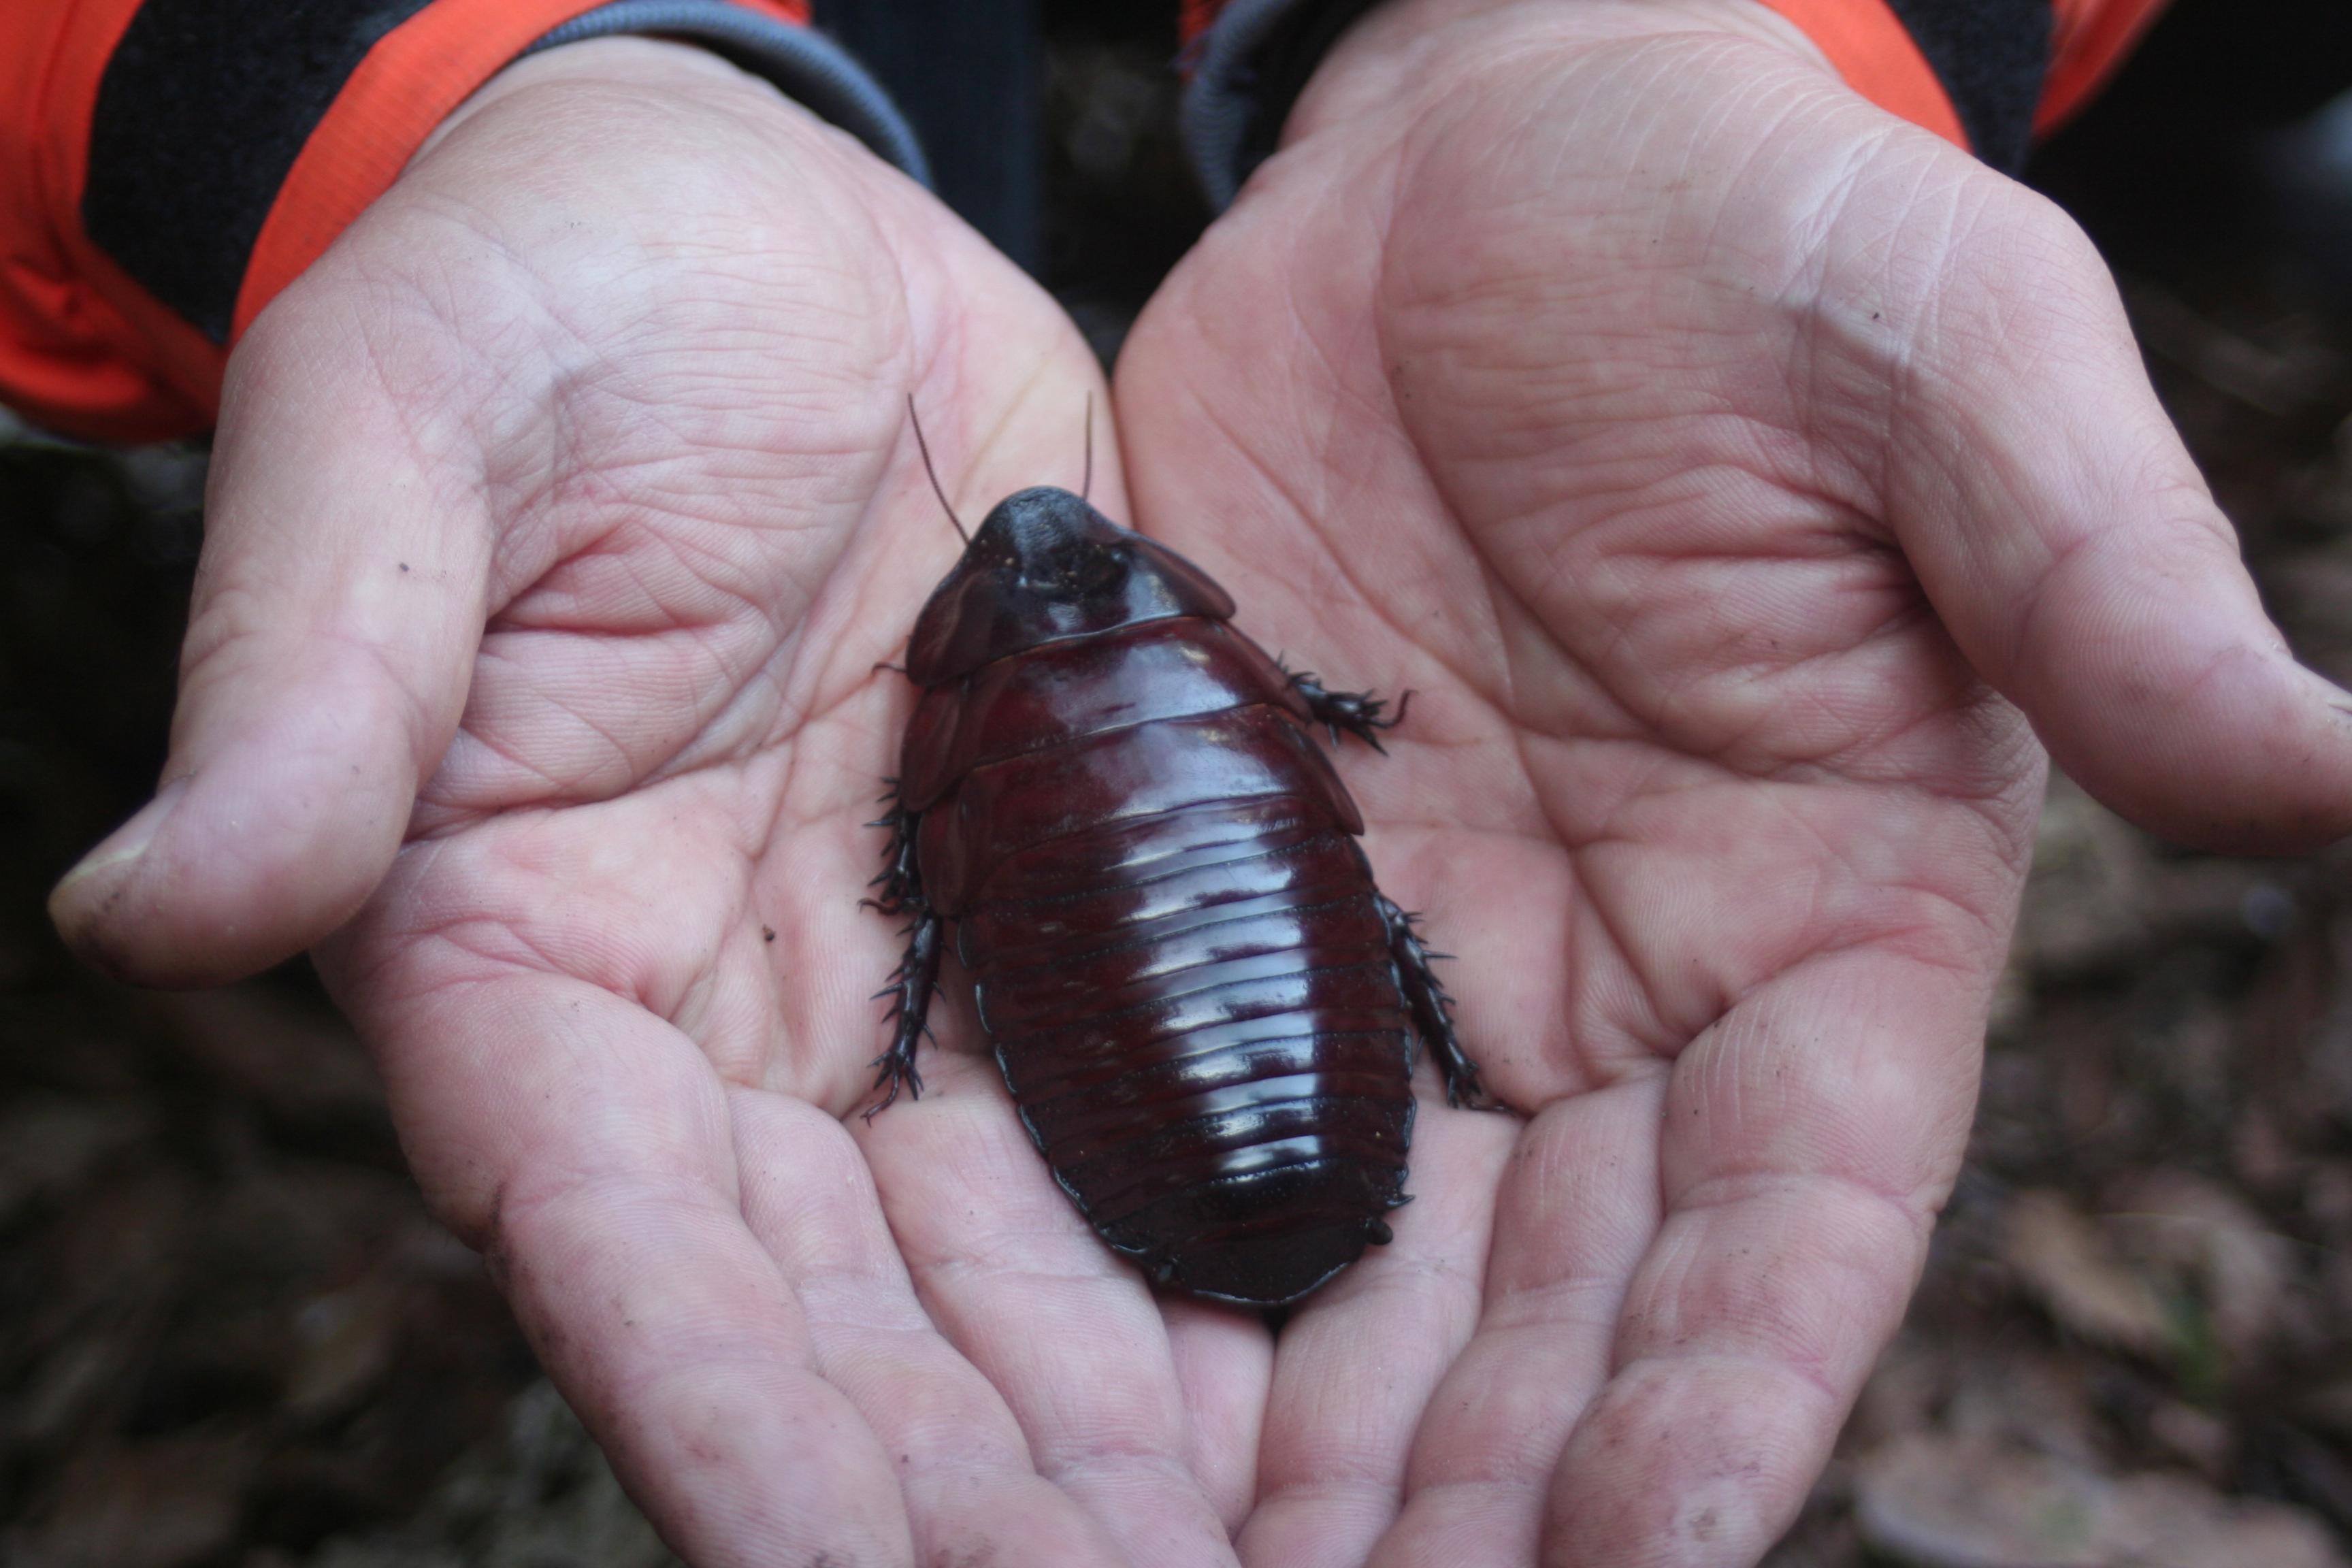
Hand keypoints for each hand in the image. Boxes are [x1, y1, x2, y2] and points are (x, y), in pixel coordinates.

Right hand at [48, 39, 1260, 1567]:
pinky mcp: (1035, 895)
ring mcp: (888, 977)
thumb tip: (154, 903)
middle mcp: (715, 1018)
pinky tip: (1315, 1333)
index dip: (733, 1422)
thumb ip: (317, 678)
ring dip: (1113, 1410)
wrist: (756, 237)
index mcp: (522, 949)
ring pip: (1001, 1248)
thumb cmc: (545, 302)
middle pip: (839, 1308)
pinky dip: (1198, 1215)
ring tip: (1252, 1536)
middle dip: (966, 1483)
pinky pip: (1120, 1083)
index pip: (620, 1246)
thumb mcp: (406, 434)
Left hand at [1114, 1, 2351, 1562]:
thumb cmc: (1743, 226)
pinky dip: (1162, 1234)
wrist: (1479, 149)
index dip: (1728, 1400)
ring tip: (1192, 1564)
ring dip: (1310, 1424)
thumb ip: (2094, 571)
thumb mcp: (1944, 355)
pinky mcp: (1253, 871)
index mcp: (1837, 914)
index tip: (1642, 1564)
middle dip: (1480, 1484)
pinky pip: (1201, 1083)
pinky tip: (1081, 1364)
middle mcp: (1634, 983)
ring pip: (1384, 1246)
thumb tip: (2322, 766)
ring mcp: (1436, 948)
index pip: (1795, 1219)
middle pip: (1569, 1299)